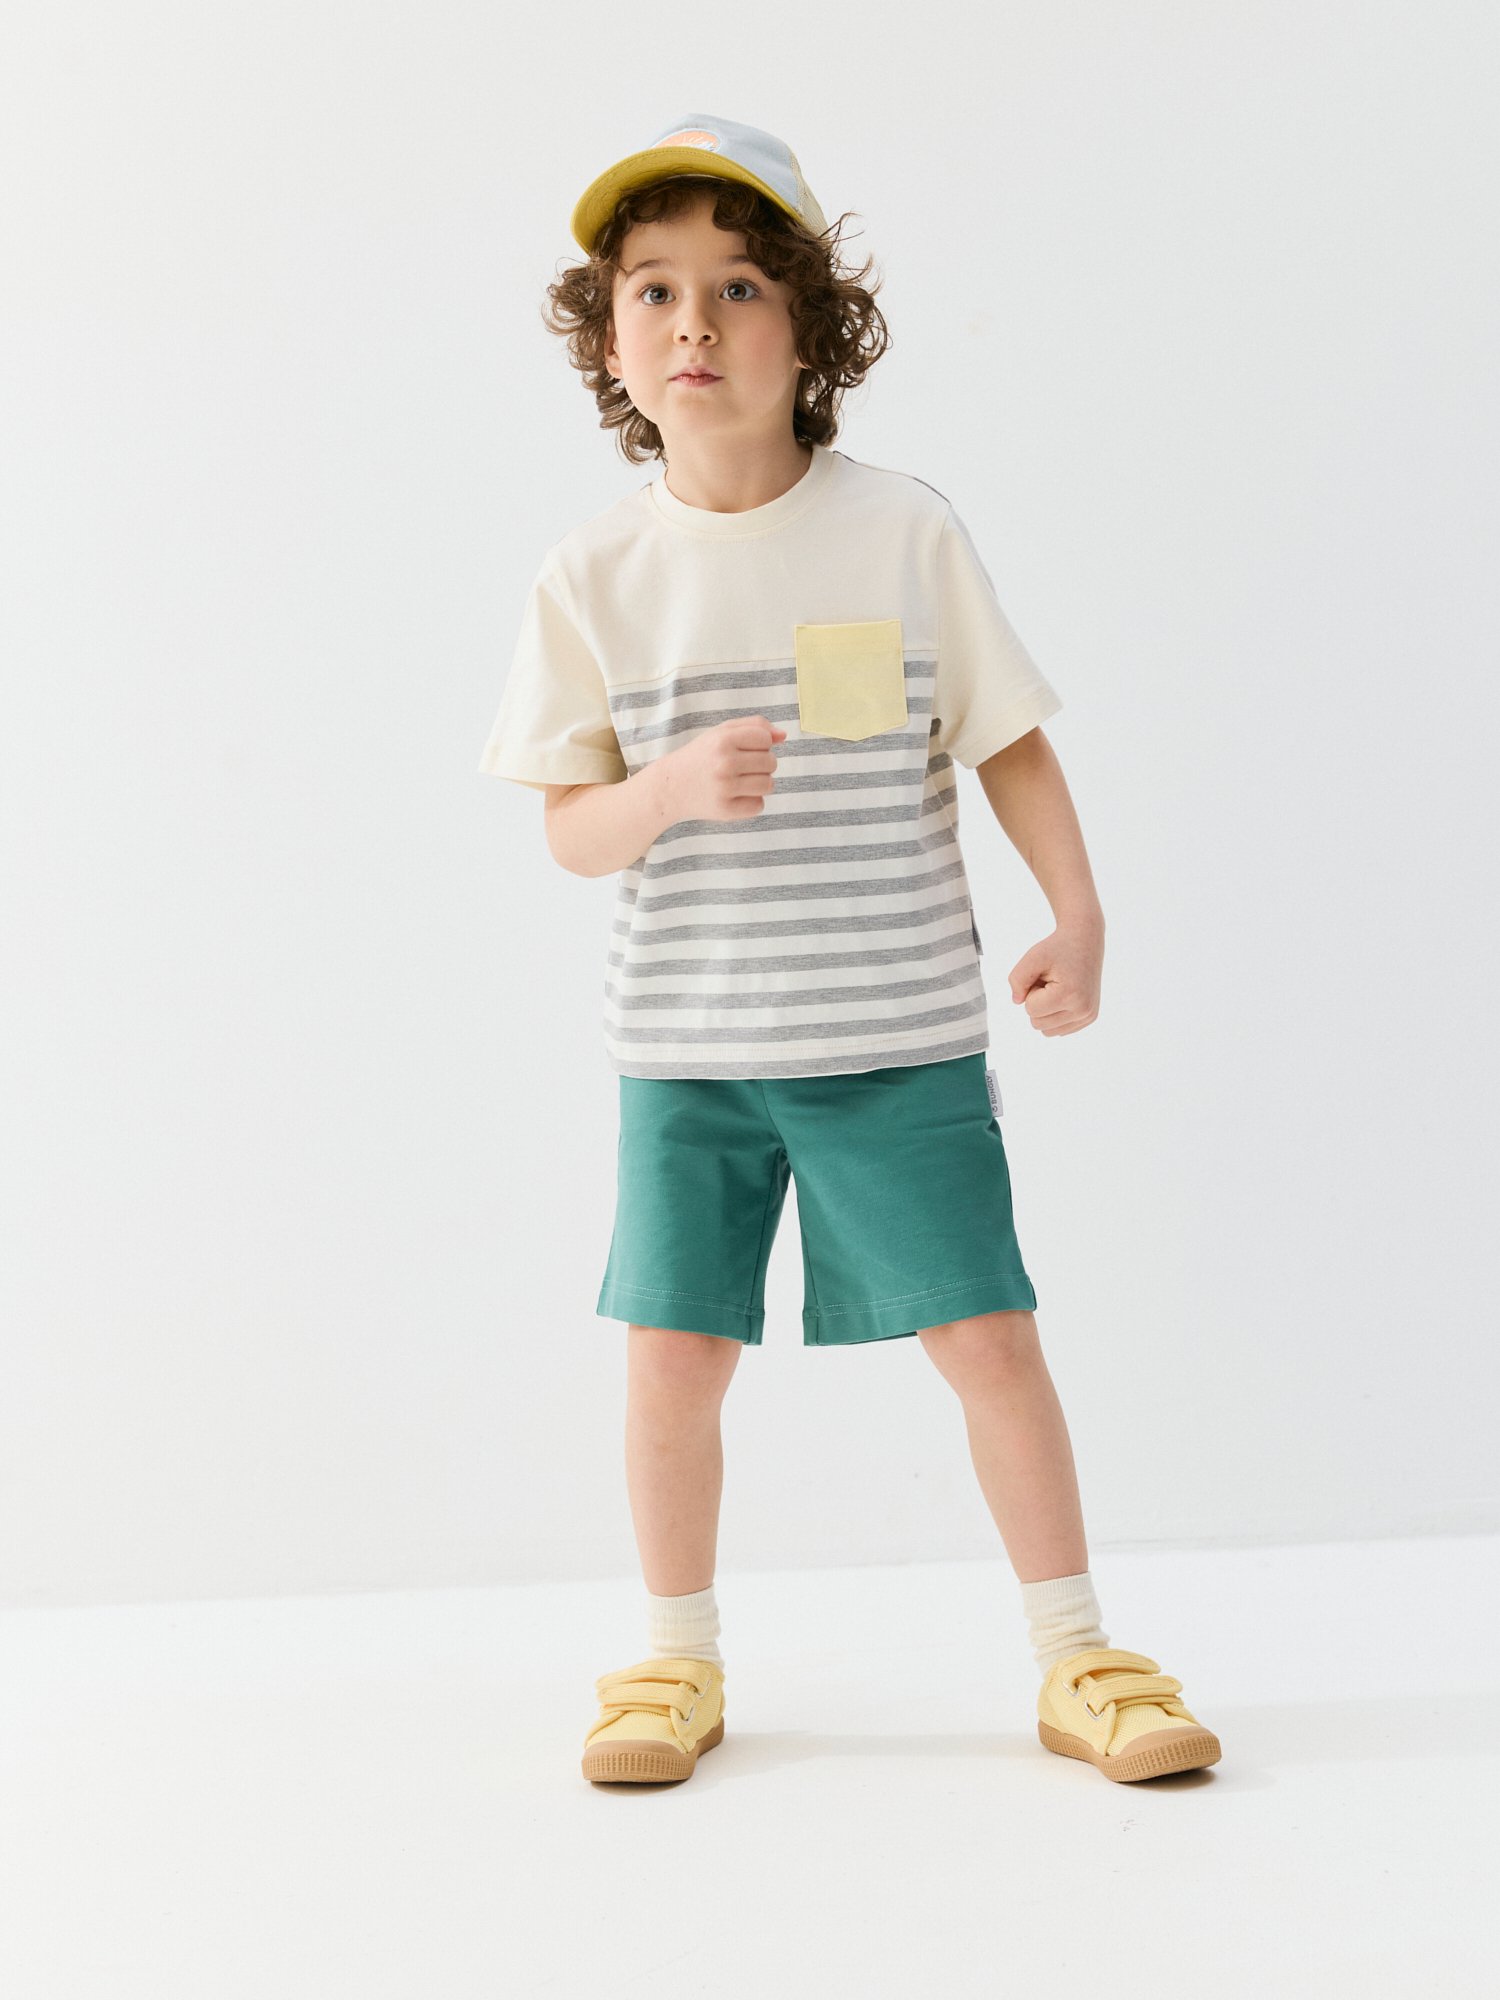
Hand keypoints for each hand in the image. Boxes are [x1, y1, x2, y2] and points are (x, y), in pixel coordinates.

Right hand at [661, 716, 786, 823]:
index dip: (760, 744)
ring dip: (760, 784)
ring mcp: (725, 788)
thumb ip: (754, 726)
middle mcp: (724, 763)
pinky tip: (736, 796)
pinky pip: (759, 806)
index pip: (765, 740)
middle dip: (762, 764)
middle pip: (771, 763)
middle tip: (742, 767)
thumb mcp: (722, 732)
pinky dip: (751, 802)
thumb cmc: (701, 757)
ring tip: (742, 782)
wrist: (670, 787)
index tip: (745, 750)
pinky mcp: (725, 810)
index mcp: (723, 740)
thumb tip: (783, 735)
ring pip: (769, 785)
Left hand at [1007, 923, 1103, 1036]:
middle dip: (1037, 1002)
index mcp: (1070, 995)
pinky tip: (1064, 995)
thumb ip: (1016, 979)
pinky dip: (1055, 1015)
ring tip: (1056, 988)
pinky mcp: (1089, 1018)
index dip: (1031, 991)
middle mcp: (1083, 1010)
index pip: (1030, 1010)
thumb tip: (1017, 1002)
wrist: (1084, 941)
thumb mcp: (1032, 957)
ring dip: (1045, 1010)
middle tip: (1050, 982)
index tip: (1045, 976)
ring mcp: (1088, 1016)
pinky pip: (1058, 1030)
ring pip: (1047, 1031)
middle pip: (1037, 1024)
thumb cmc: (1057, 948)